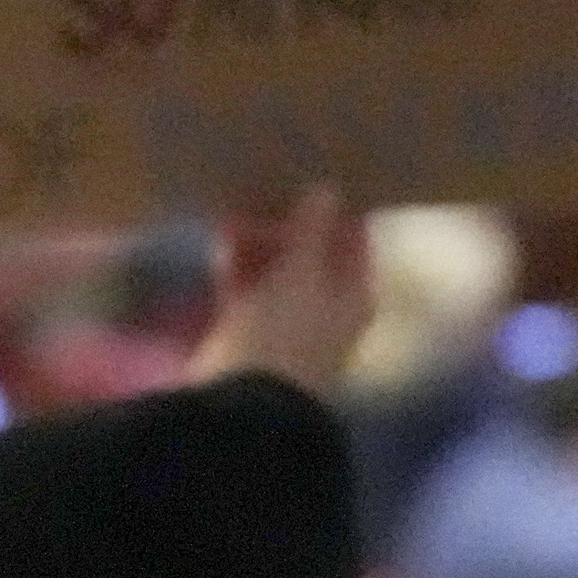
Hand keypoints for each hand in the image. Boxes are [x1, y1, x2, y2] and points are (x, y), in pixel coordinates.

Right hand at [192, 186, 375, 397]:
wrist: (241, 403)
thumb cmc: (285, 332)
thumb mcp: (304, 271)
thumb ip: (313, 228)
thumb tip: (327, 188)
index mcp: (355, 297)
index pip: (353, 241)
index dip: (336, 208)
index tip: (315, 173)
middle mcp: (326, 311)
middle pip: (313, 255)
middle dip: (291, 223)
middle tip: (271, 181)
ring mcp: (286, 324)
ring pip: (277, 271)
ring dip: (261, 240)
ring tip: (243, 199)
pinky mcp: (248, 334)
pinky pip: (246, 288)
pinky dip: (238, 265)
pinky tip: (223, 234)